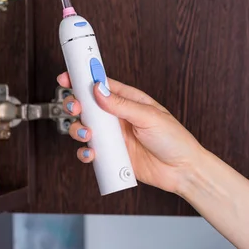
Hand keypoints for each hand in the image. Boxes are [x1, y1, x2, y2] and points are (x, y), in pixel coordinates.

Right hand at [58, 73, 203, 193]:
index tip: (66, 77)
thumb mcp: (149, 117)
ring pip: (84, 128)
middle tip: (75, 109)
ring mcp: (113, 136)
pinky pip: (90, 151)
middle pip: (87, 106)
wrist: (182, 171)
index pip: (101, 84)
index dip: (82, 79)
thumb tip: (98, 90)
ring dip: (79, 130)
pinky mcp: (111, 155)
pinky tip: (91, 154)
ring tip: (88, 135)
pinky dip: (85, 152)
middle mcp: (117, 116)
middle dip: (75, 105)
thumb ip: (121, 104)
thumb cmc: (174, 139)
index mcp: (128, 100)